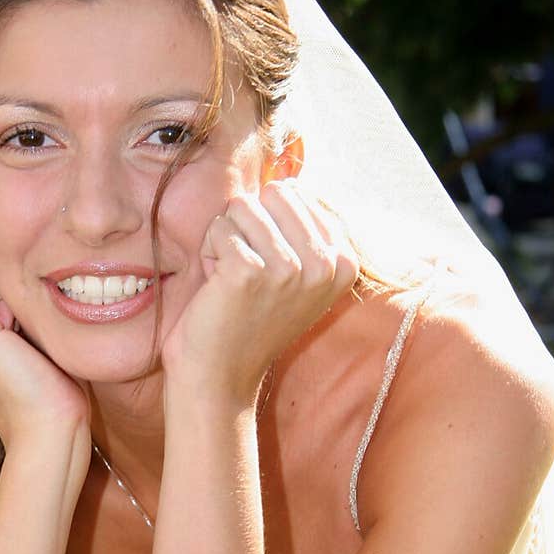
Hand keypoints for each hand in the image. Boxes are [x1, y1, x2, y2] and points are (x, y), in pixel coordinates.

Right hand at [0, 249, 91, 458]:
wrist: (47, 433)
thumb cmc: (49, 392)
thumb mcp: (25, 336)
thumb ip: (11, 301)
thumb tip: (23, 258)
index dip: (12, 278)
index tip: (39, 313)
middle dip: (13, 277)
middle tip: (36, 327)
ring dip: (18, 285)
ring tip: (31, 335)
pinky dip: (21, 290)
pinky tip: (29, 332)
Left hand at [160, 179, 358, 408]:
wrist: (220, 377)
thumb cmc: (248, 320)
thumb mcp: (294, 273)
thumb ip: (303, 227)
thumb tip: (290, 175)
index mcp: (345, 261)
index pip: (297, 193)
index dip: (269, 224)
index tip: (269, 270)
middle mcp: (325, 264)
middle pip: (272, 194)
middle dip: (248, 227)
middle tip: (247, 275)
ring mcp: (290, 268)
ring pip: (242, 208)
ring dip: (226, 241)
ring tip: (232, 283)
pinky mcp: (251, 271)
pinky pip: (220, 228)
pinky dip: (209, 254)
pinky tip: (218, 289)